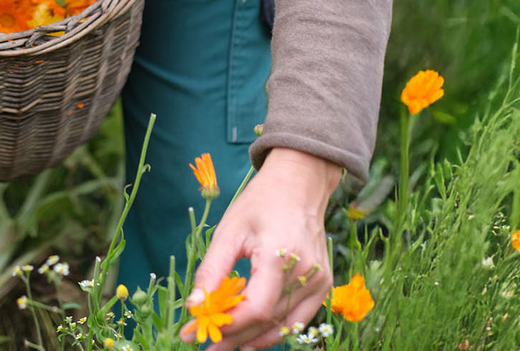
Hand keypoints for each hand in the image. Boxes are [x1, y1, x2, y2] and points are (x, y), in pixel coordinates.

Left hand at [182, 148, 341, 350]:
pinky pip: (298, 318)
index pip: (256, 308)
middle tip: (205, 345)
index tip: (197, 333)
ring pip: (283, 325)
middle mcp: (306, 272)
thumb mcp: (229, 231)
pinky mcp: (324, 284)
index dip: (227, 326)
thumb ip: (212, 271)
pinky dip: (274, 330)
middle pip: (267, 321)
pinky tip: (250, 338)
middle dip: (233, 337)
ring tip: (223, 345)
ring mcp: (320, 280)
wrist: (300, 184)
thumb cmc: (261, 203)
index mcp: (281, 255)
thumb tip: (195, 307)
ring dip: (252, 339)